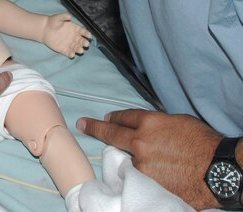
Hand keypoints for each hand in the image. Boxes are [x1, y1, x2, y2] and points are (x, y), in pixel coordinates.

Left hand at [41, 13, 91, 57]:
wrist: (44, 29)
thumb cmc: (53, 22)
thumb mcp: (58, 17)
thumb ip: (64, 16)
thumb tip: (70, 17)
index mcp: (75, 29)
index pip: (83, 31)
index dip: (87, 34)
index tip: (89, 35)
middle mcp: (74, 37)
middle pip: (81, 41)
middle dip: (84, 43)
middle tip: (86, 44)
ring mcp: (69, 44)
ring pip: (76, 47)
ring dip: (79, 49)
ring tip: (80, 50)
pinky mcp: (64, 49)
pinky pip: (69, 52)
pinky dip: (71, 54)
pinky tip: (72, 54)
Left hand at [76, 109, 220, 208]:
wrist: (217, 170)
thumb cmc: (203, 142)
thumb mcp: (178, 122)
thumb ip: (157, 124)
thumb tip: (149, 129)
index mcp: (149, 122)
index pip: (123, 117)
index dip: (114, 117)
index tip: (105, 118)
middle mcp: (140, 142)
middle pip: (112, 133)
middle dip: (95, 128)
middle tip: (83, 125)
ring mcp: (142, 165)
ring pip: (128, 159)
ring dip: (131, 160)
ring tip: (143, 162)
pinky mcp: (148, 184)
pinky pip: (139, 177)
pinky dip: (142, 176)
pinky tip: (152, 176)